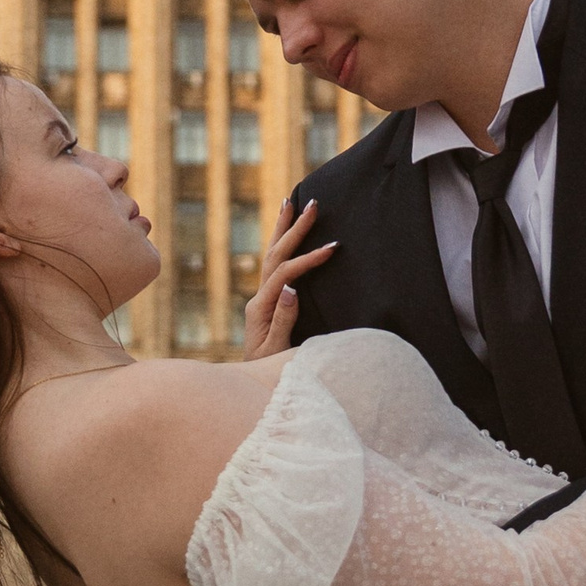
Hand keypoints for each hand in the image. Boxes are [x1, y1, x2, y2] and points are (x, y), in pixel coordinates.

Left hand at [240, 192, 338, 358]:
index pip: (285, 274)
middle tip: (312, 205)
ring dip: (282, 228)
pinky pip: (275, 266)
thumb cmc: (268, 371)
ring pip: (272, 255)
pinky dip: (281, 245)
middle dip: (294, 229)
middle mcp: (260, 297)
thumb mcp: (276, 350)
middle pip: (276, 254)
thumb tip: (291, 289)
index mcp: (261, 307)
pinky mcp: (269, 301)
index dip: (308, 259)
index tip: (332, 248)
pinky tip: (285, 233)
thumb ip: (283, 320)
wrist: (253, 383)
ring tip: (290, 202)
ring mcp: (263, 298)